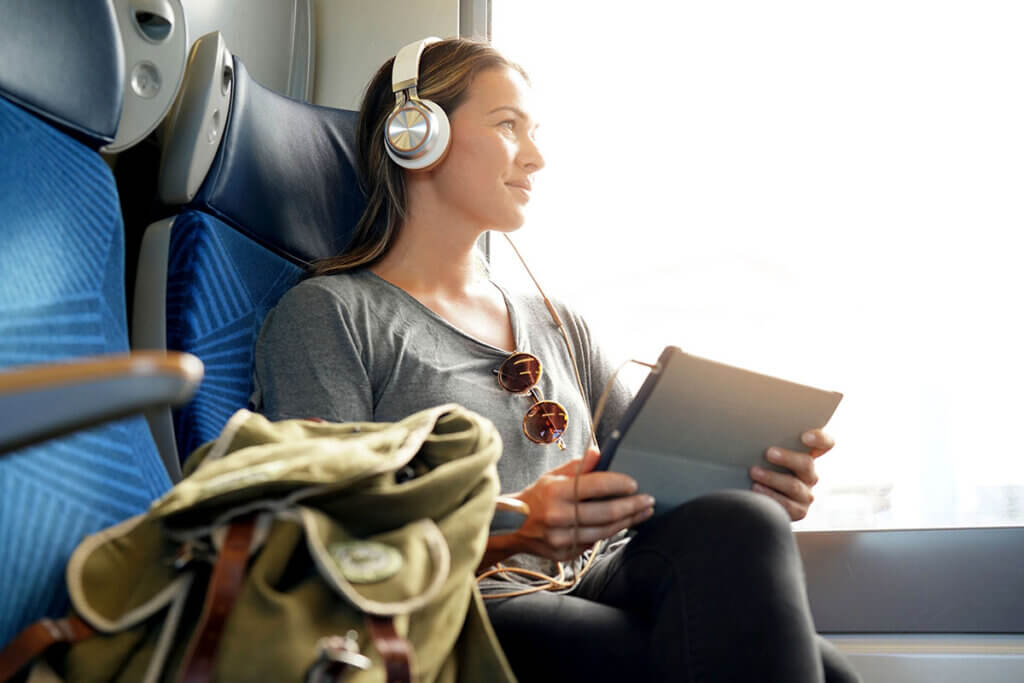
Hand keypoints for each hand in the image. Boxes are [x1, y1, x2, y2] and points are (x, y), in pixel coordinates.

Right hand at [501, 448, 655, 561]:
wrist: (512, 527)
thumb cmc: (538, 497)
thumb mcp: (553, 476)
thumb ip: (578, 466)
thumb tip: (599, 451)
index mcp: (556, 492)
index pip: (596, 485)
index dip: (619, 484)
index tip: (634, 483)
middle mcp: (558, 516)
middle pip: (606, 512)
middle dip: (632, 506)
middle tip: (648, 500)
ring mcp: (561, 538)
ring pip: (605, 531)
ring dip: (628, 521)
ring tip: (642, 512)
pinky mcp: (565, 553)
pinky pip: (595, 543)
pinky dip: (611, 532)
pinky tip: (623, 523)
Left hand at [749, 429, 834, 520]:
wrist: (754, 498)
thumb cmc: (760, 466)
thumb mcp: (767, 452)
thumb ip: (771, 441)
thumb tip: (753, 428)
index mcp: (807, 454)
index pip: (825, 443)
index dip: (820, 439)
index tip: (805, 437)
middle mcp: (810, 474)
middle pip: (807, 464)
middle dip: (787, 458)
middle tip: (768, 453)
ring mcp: (806, 494)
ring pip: (794, 485)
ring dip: (772, 478)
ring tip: (754, 472)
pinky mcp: (799, 511)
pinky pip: (788, 505)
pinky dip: (770, 495)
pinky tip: (756, 488)